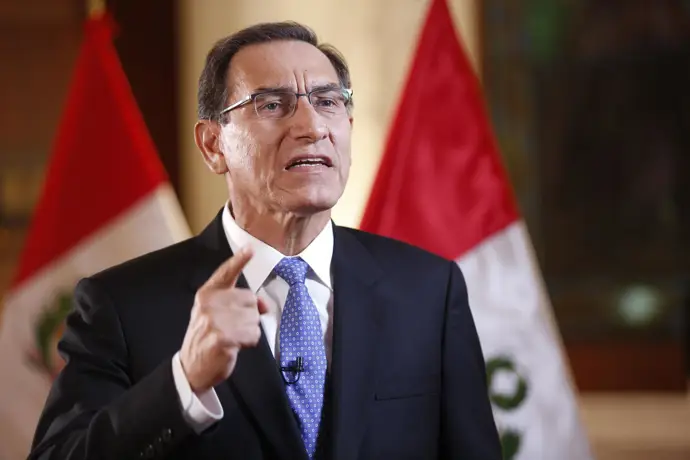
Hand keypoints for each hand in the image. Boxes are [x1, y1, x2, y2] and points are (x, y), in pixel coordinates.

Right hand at [180, 247, 267, 392]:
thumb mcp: (217, 315)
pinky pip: (252, 334)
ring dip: (249, 331)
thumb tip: (264, 305)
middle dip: (249, 316)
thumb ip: (238, 303)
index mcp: (207, 294)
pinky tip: (235, 347)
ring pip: (253, 318)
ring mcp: (214, 320)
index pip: (225, 273)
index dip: (239, 260)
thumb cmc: (208, 337)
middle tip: (233, 328)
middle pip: (250, 299)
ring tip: (232, 338)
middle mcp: (209, 303)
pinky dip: (249, 342)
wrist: (192, 367)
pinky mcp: (222, 337)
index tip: (250, 249)